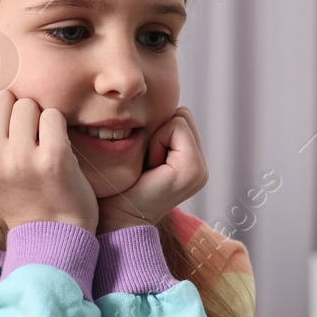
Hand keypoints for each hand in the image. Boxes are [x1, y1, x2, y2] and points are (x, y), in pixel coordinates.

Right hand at [0, 90, 98, 233]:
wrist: (50, 231)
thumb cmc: (13, 192)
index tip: (3, 130)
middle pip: (2, 97)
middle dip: (15, 111)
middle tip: (23, 138)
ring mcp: (21, 158)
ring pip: (27, 104)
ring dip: (36, 119)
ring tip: (37, 144)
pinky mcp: (53, 158)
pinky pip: (52, 115)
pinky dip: (56, 127)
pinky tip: (54, 148)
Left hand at [97, 107, 208, 232]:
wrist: (115, 217)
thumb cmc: (116, 185)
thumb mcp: (138, 152)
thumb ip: (154, 132)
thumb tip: (146, 100)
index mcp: (189, 162)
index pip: (180, 116)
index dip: (155, 130)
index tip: (143, 160)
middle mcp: (201, 167)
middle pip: (182, 114)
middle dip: (158, 131)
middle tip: (145, 163)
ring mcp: (201, 170)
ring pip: (180, 118)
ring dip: (156, 137)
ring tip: (147, 167)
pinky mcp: (195, 169)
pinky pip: (176, 126)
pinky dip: (157, 141)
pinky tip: (150, 168)